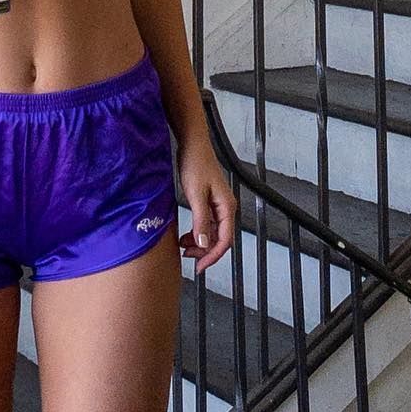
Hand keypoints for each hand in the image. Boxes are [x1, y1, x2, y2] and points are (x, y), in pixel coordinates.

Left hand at [176, 134, 235, 276]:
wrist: (192, 144)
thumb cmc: (195, 164)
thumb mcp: (195, 194)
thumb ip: (200, 219)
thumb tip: (203, 243)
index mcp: (226, 207)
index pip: (225, 240)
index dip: (212, 256)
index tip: (200, 267)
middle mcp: (226, 208)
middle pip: (220, 239)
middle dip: (205, 251)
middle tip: (188, 257)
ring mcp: (218, 205)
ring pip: (213, 233)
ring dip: (200, 243)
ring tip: (183, 246)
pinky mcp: (209, 202)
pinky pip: (207, 224)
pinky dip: (197, 233)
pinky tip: (186, 236)